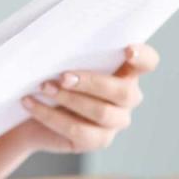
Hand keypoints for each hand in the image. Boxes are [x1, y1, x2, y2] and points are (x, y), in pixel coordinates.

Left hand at [19, 44, 159, 152]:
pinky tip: (30, 103)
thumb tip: (59, 37)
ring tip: (43, 87)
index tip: (127, 50)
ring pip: (101, 112)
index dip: (143, 57)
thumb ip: (70, 51)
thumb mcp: (60, 63)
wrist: (30, 116)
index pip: (148, 62)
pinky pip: (77, 130)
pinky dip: (50, 116)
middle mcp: (127, 98)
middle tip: (62, 77)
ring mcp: (115, 122)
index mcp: (125, 71)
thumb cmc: (50, 80)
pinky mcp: (97, 141)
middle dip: (91, 82)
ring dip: (68, 99)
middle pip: (123, 92)